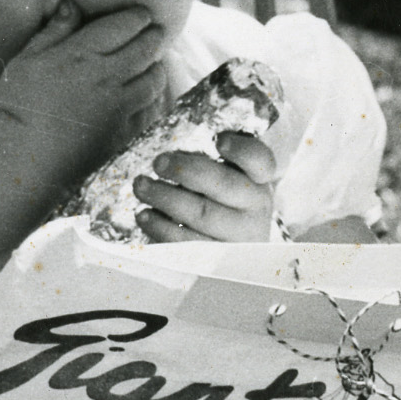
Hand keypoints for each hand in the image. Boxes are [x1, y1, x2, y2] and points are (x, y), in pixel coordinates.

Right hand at [0, 0, 168, 160]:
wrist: (22, 158)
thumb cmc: (18, 107)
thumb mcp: (25, 62)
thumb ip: (53, 32)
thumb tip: (72, 5)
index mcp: (81, 54)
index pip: (125, 24)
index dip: (137, 16)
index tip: (139, 16)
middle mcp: (106, 77)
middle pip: (148, 46)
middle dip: (153, 35)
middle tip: (152, 34)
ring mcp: (119, 106)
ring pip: (155, 78)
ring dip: (155, 67)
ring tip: (150, 65)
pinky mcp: (124, 133)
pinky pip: (151, 109)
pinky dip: (151, 99)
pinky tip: (143, 97)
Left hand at [135, 129, 277, 241]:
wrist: (237, 249)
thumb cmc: (224, 203)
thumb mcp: (229, 178)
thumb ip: (210, 162)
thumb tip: (175, 148)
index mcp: (259, 179)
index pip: (259, 160)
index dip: (241, 149)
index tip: (219, 140)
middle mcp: (255, 207)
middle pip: (224, 185)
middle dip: (187, 170)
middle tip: (158, 162)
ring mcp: (238, 236)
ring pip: (202, 215)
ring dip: (166, 197)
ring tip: (140, 185)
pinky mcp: (217, 259)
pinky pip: (186, 243)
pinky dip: (161, 228)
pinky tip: (144, 215)